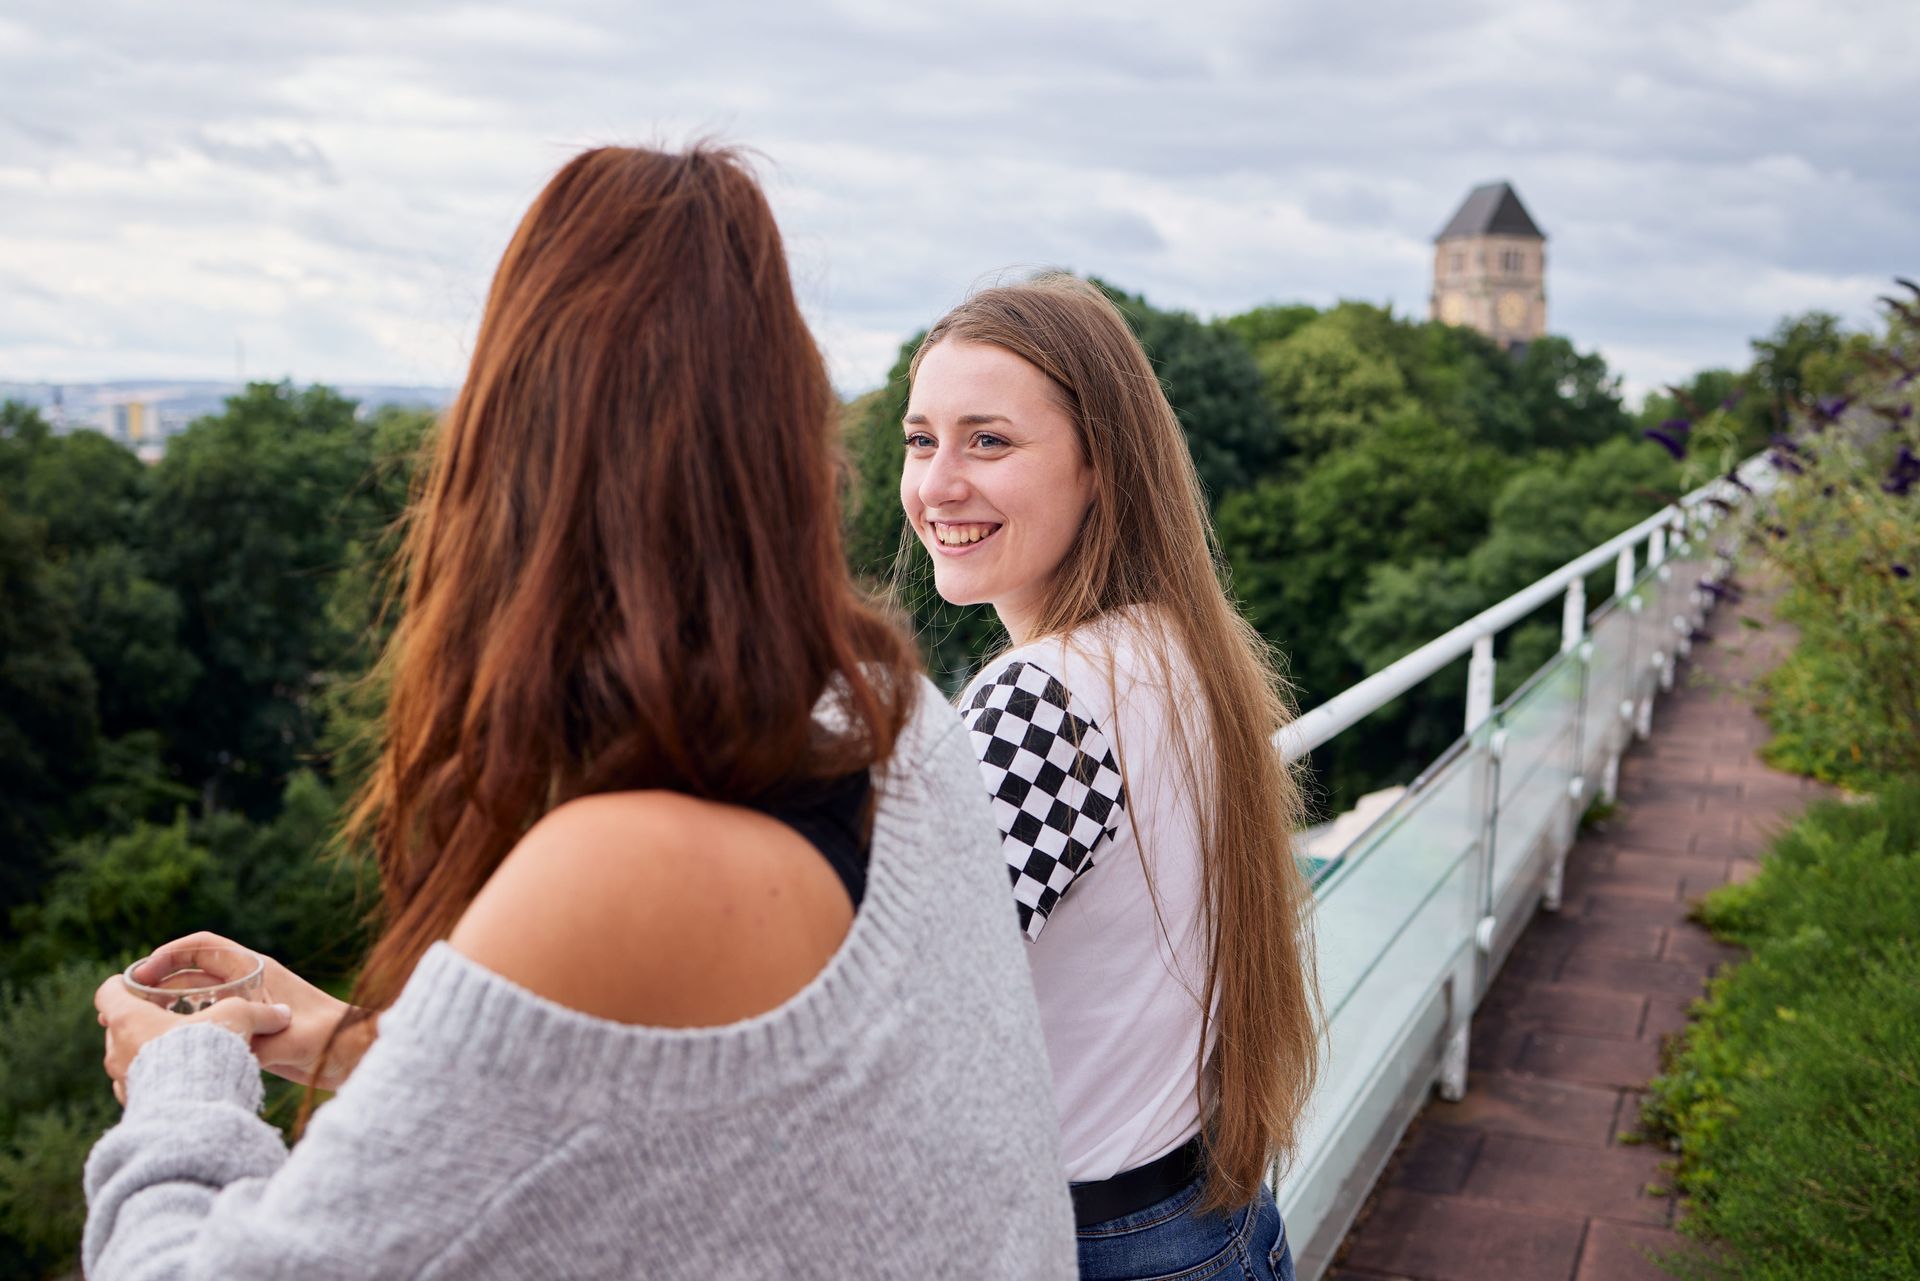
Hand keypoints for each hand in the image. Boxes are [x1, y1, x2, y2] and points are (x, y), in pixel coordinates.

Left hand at [95, 976, 290, 1104]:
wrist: (191, 1110)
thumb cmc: (207, 1054)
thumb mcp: (237, 1018)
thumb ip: (259, 1012)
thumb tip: (283, 1014)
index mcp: (129, 1018)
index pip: (109, 990)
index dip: (129, 983)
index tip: (150, 984)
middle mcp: (115, 1048)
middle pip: (120, 1023)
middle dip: (146, 1019)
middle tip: (177, 1018)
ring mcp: (121, 1079)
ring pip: (129, 1056)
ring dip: (151, 1051)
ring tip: (184, 1053)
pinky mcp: (132, 1104)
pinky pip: (139, 1085)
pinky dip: (157, 1080)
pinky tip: (185, 1081)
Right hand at [123, 933, 369, 1089]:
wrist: (356, 1054)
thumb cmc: (332, 1040)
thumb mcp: (294, 1040)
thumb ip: (259, 1042)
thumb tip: (222, 1051)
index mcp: (258, 971)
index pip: (205, 946)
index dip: (170, 954)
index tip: (140, 973)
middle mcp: (248, 984)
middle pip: (192, 970)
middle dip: (157, 981)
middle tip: (123, 1001)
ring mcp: (247, 1006)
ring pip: (196, 997)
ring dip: (166, 1004)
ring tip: (134, 1023)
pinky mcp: (248, 1030)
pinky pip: (206, 1022)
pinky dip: (184, 1026)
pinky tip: (165, 1046)